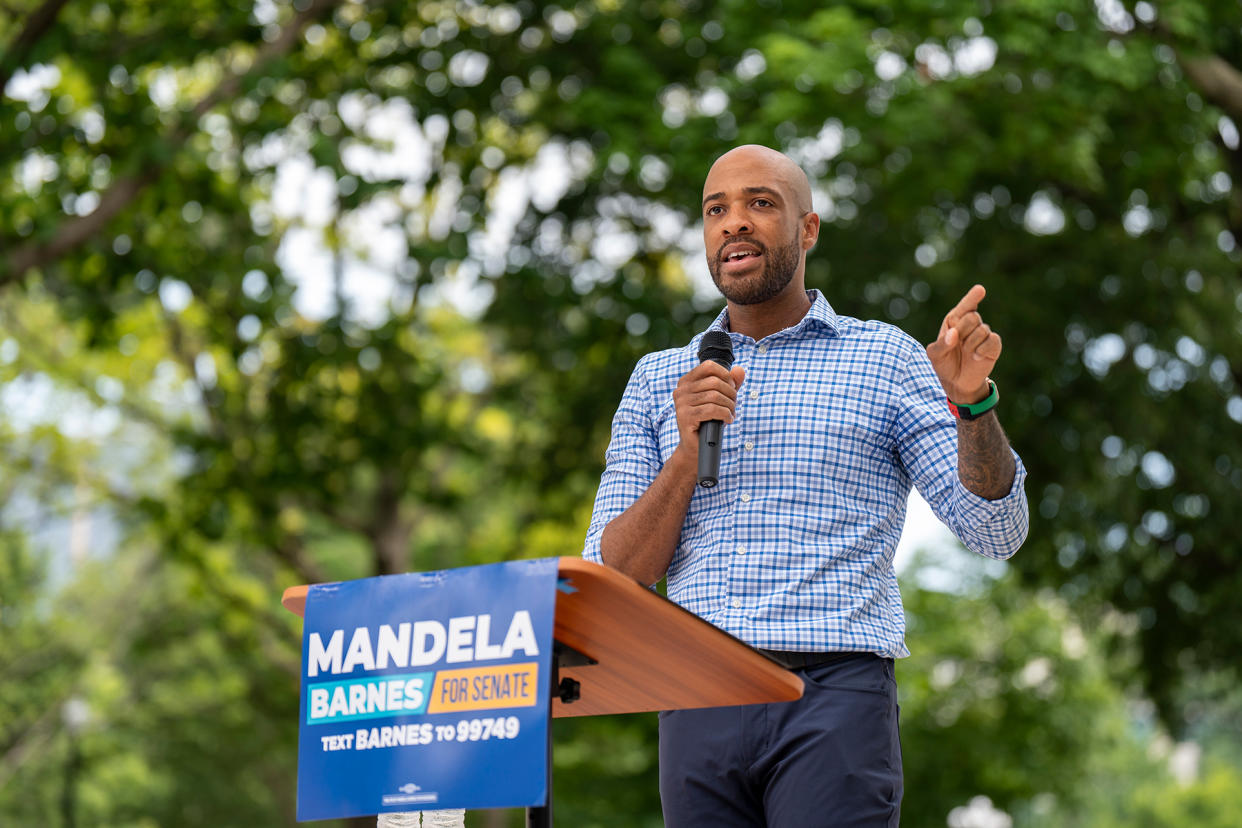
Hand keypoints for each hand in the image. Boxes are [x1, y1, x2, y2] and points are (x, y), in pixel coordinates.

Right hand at [671, 361, 746, 457]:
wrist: (696, 446)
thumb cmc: (708, 421)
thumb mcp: (721, 399)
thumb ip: (730, 383)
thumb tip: (740, 370)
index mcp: (686, 381)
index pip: (708, 366)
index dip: (725, 375)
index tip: (732, 388)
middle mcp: (681, 390)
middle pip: (714, 382)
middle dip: (730, 394)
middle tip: (733, 406)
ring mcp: (681, 403)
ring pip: (715, 396)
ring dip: (729, 406)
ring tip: (731, 414)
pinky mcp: (685, 416)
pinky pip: (712, 409)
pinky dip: (725, 414)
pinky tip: (728, 420)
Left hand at [926, 284, 1001, 402]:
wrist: (957, 382)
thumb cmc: (944, 364)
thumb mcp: (935, 355)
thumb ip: (941, 344)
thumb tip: (953, 334)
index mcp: (954, 320)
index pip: (965, 306)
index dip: (972, 297)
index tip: (980, 290)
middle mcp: (970, 324)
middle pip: (972, 317)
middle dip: (963, 331)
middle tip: (958, 344)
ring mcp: (983, 334)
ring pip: (982, 329)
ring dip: (971, 344)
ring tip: (966, 353)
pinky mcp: (993, 345)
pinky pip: (992, 340)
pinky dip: (982, 349)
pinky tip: (976, 357)